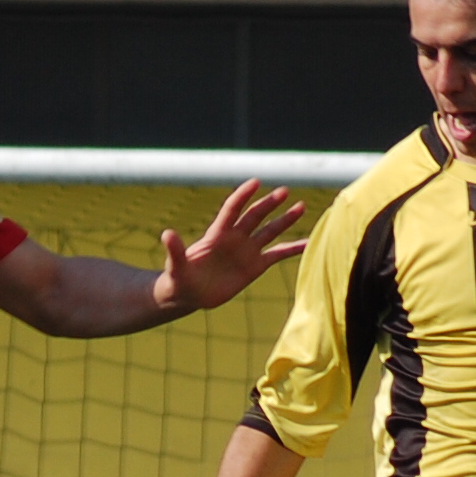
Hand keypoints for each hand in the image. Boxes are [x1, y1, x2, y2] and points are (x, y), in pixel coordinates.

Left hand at [154, 180, 305, 313]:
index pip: (232, 210)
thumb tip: (166, 234)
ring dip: (285, 220)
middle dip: (269, 204)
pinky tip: (309, 243)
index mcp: (217, 235)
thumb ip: (175, 250)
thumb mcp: (175, 266)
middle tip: (284, 192)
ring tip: (301, 206)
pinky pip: (277, 255)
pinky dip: (293, 249)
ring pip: (269, 231)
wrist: (188, 294)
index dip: (243, 196)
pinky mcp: (255, 266)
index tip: (255, 182)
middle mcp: (235, 239)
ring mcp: (246, 251)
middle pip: (255, 216)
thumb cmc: (178, 279)